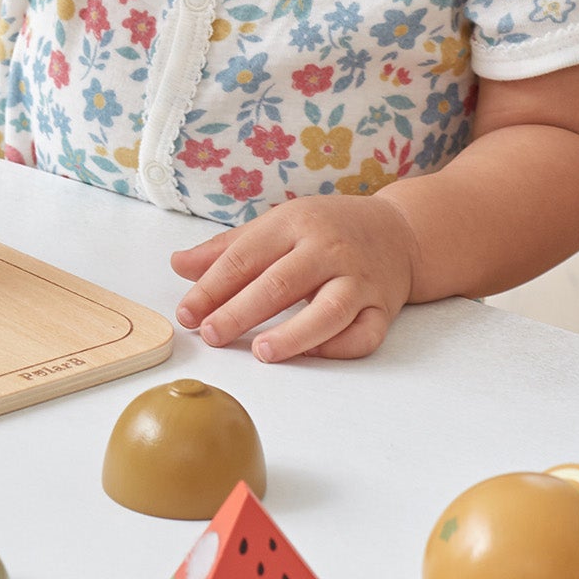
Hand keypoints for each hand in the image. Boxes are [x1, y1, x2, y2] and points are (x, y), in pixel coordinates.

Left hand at [169, 196, 419, 361]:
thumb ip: (227, 249)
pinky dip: (339, 347)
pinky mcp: (385, 307)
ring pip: (328, 310)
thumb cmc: (327, 229)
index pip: (245, 257)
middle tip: (210, 335)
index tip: (186, 314)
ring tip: (261, 353)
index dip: (211, 287)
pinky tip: (310, 355)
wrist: (400, 232)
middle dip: (241, 311)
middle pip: (280, 283)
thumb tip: (178, 265)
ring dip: (294, 334)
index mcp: (295, 223)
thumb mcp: (277, 226)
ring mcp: (360, 279)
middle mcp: (328, 248)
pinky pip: (365, 334)